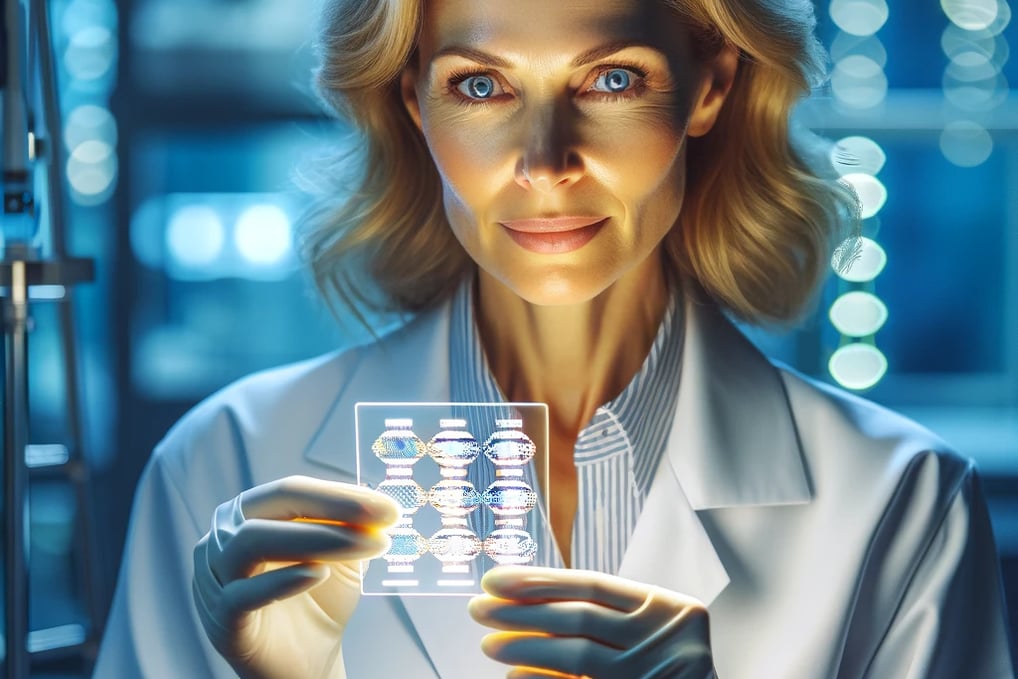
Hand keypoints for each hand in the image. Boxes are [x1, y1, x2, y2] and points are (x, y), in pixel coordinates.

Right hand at [192, 475, 398, 678]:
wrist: (306, 661)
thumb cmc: (317, 600)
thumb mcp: (341, 557)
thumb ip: (352, 529)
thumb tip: (379, 506)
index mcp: (250, 513)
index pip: (292, 490)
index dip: (341, 494)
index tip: (388, 506)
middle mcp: (224, 537)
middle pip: (274, 504)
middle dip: (334, 506)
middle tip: (383, 517)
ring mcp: (215, 577)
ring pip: (253, 540)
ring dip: (316, 538)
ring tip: (364, 545)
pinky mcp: (221, 619)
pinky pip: (242, 594)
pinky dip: (282, 579)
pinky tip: (318, 573)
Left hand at [468, 566, 714, 678]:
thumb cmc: (667, 665)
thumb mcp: (649, 628)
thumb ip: (604, 614)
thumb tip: (526, 600)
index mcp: (668, 607)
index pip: (592, 585)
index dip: (540, 580)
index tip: (496, 580)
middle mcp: (664, 638)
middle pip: (580, 618)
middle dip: (523, 611)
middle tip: (480, 609)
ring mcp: (651, 673)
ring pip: (577, 655)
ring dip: (526, 647)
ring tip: (489, 644)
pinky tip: (516, 675)